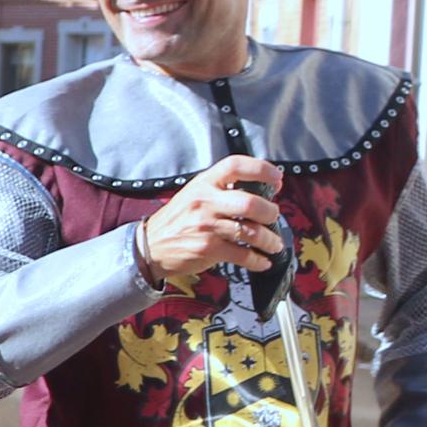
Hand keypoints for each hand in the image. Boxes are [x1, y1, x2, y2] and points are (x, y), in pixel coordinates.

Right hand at [140, 155, 285, 282]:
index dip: (262, 169)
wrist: (149, 247)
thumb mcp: (194, 194)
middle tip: (273, 217)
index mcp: (203, 184)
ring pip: (251, 232)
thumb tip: (262, 189)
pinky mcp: (208, 249)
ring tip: (273, 243)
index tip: (277, 179)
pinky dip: (258, 260)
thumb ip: (222, 189)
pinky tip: (262, 261)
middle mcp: (204, 202)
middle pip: (250, 203)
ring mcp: (206, 227)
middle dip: (270, 213)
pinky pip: (243, 255)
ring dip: (269, 240)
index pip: (236, 166)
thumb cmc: (176, 220)